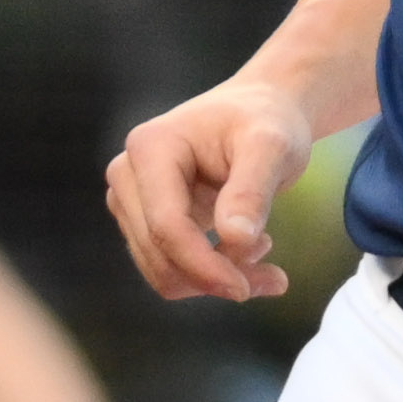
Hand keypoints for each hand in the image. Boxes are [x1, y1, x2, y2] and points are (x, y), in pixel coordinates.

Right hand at [106, 72, 322, 302]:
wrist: (259, 113)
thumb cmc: (265, 121)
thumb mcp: (272, 147)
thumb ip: (252, 190)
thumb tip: (235, 239)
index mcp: (150, 148)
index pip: (166, 226)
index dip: (204, 265)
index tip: (246, 288)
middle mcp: (128, 175)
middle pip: (160, 255)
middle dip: (215, 276)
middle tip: (274, 278)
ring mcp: (131, 201)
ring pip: (163, 271)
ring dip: (215, 279)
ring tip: (265, 255)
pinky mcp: (144, 222)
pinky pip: (171, 268)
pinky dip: (210, 275)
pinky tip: (248, 255)